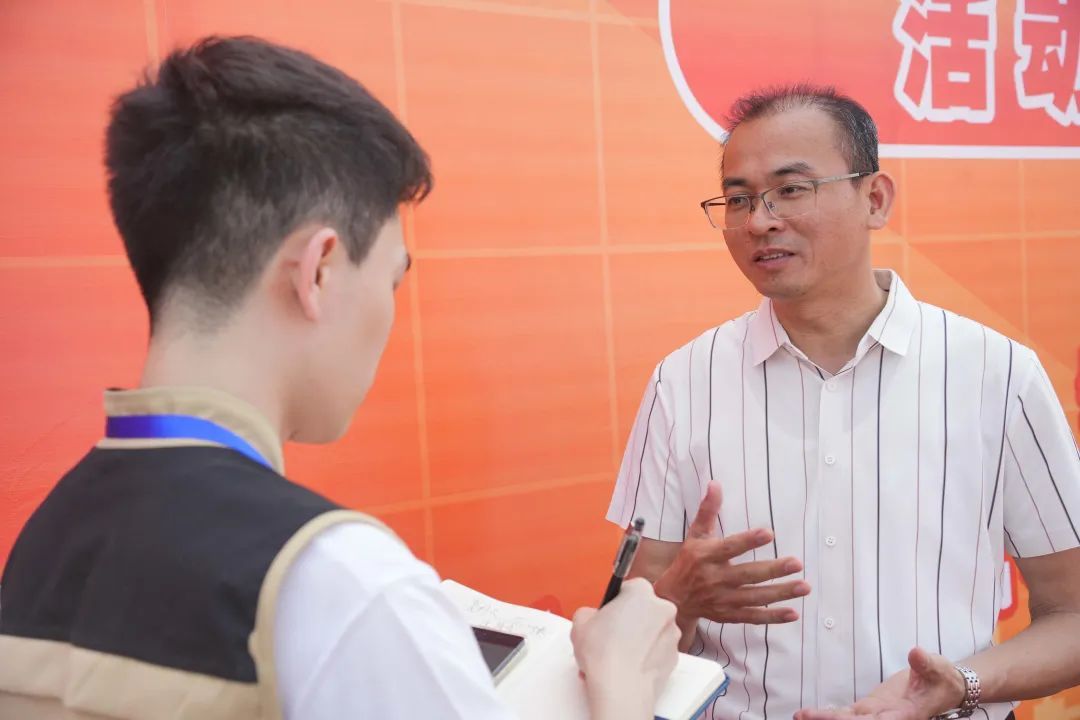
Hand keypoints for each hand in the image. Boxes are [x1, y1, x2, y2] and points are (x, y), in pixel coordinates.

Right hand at [571, 578, 679, 719]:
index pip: (630, 587)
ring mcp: (671, 635)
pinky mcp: (674, 658)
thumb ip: (589, 612)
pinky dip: (646, 656)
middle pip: (644, 609)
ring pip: (652, 631)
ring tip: (616, 656)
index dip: (616, 601)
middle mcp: (663, 610)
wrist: (622, 688)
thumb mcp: (580, 621)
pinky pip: (658, 651)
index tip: (608, 613)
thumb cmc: (604, 654)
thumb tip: (593, 618)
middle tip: (610, 635)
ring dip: (638, 639)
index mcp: (641, 592)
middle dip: (629, 620)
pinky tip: (628, 666)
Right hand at [653, 482, 809, 640]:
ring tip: (804, 586)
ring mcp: (722, 599)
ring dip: (780, 593)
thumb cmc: (688, 561)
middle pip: (747, 574)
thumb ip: (707, 511)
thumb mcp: (695, 535)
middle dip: (773, 570)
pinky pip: (753, 617)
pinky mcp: (728, 615)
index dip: (748, 541)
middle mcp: (715, 579)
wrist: (673, 599)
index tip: (769, 533)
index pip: (729, 548)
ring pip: (754, 597)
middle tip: (797, 563)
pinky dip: (772, 617)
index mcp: (706, 556)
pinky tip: (793, 613)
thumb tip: (715, 484)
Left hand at [794, 648, 966, 719]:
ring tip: (800, 716)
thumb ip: (925, 663)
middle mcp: (888, 718)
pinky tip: (807, 715)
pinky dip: (828, 715)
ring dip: (825, 719)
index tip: (844, 718)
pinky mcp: (869, 709)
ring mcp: (876, 715)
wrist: (942, 686)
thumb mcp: (937, 668)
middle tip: (806, 717)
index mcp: (905, 713)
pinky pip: (846, 714)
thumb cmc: (941, 678)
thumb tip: (915, 652)